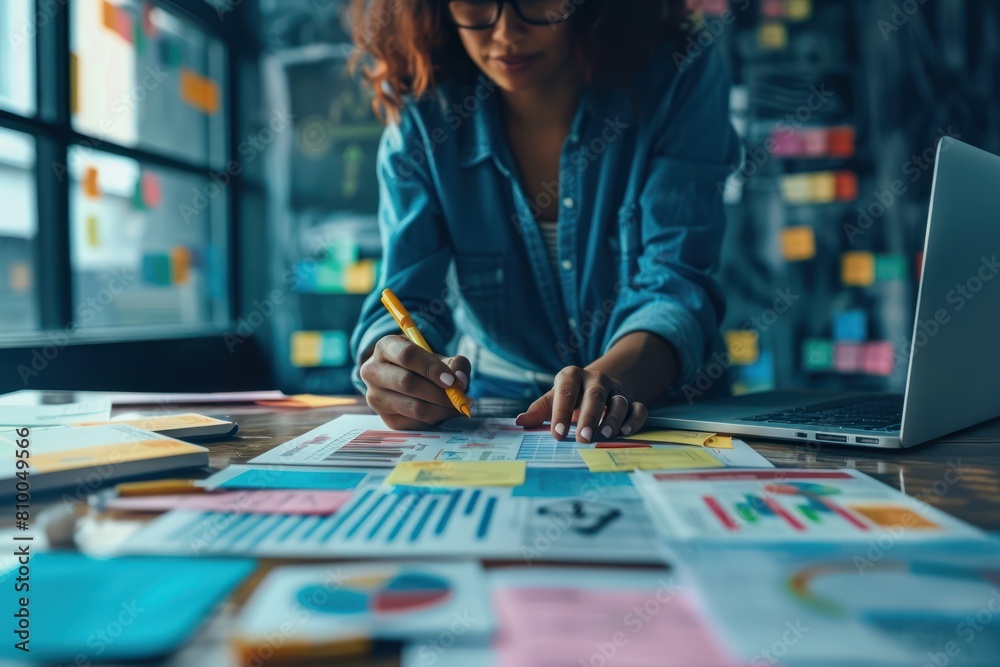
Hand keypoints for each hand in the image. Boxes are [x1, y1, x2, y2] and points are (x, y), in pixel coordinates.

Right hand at [360, 335, 471, 429]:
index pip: (407, 355)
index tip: (452, 380)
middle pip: (407, 382)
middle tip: (460, 397)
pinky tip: (444, 412)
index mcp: (385, 347)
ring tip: (457, 405)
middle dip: (439, 392)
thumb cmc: (426, 366)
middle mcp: (372, 371)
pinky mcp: (385, 418)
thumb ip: (456, 364)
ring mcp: (376, 397)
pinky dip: (435, 419)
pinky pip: (415, 422)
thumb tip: (460, 380)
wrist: (410, 380)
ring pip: (413, 407)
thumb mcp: (441, 357)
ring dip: (441, 408)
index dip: (432, 368)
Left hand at [515, 366, 647, 442]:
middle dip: (589, 417)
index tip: (557, 434)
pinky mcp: (632, 401)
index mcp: (572, 376)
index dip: (561, 412)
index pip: (566, 391)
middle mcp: (596, 380)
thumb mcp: (552, 400)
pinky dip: (634, 420)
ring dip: (613, 419)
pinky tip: (625, 432)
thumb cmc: (569, 398)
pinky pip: (639, 409)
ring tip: (604, 436)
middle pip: (595, 394)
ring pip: (619, 401)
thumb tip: (520, 422)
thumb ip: (538, 411)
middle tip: (583, 439)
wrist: (597, 388)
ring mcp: (616, 390)